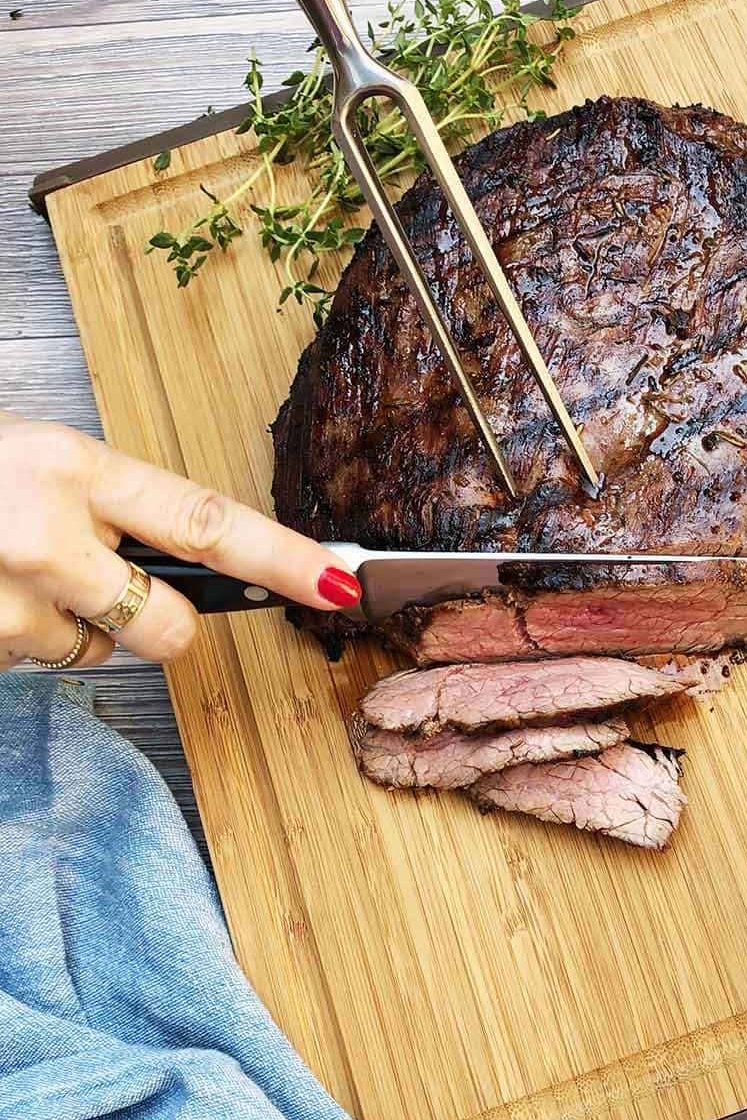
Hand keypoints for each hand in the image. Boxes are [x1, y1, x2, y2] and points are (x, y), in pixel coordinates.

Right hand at [0, 415, 360, 671]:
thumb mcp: (33, 455)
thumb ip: (105, 501)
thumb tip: (184, 555)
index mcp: (72, 465)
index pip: (210, 522)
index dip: (283, 558)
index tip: (341, 582)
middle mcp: (43, 535)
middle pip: (166, 629)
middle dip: (159, 627)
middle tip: (113, 591)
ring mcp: (3, 599)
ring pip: (86, 654)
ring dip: (61, 626)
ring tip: (3, 569)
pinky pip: (23, 664)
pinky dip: (9, 637)